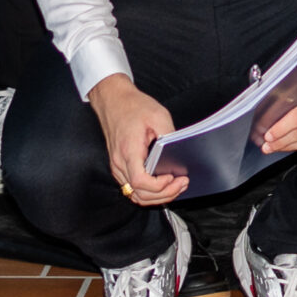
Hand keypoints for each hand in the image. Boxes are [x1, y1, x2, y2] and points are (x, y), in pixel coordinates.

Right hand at [88, 74, 188, 204]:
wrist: (113, 100)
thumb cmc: (133, 106)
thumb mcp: (158, 115)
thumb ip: (169, 135)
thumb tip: (180, 153)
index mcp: (128, 151)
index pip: (140, 181)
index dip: (158, 186)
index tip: (172, 177)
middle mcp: (119, 162)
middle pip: (139, 193)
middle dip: (164, 194)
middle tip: (182, 184)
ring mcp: (117, 167)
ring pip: (135, 194)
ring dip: (156, 196)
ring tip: (175, 187)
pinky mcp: (119, 166)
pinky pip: (132, 188)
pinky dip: (147, 192)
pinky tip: (161, 185)